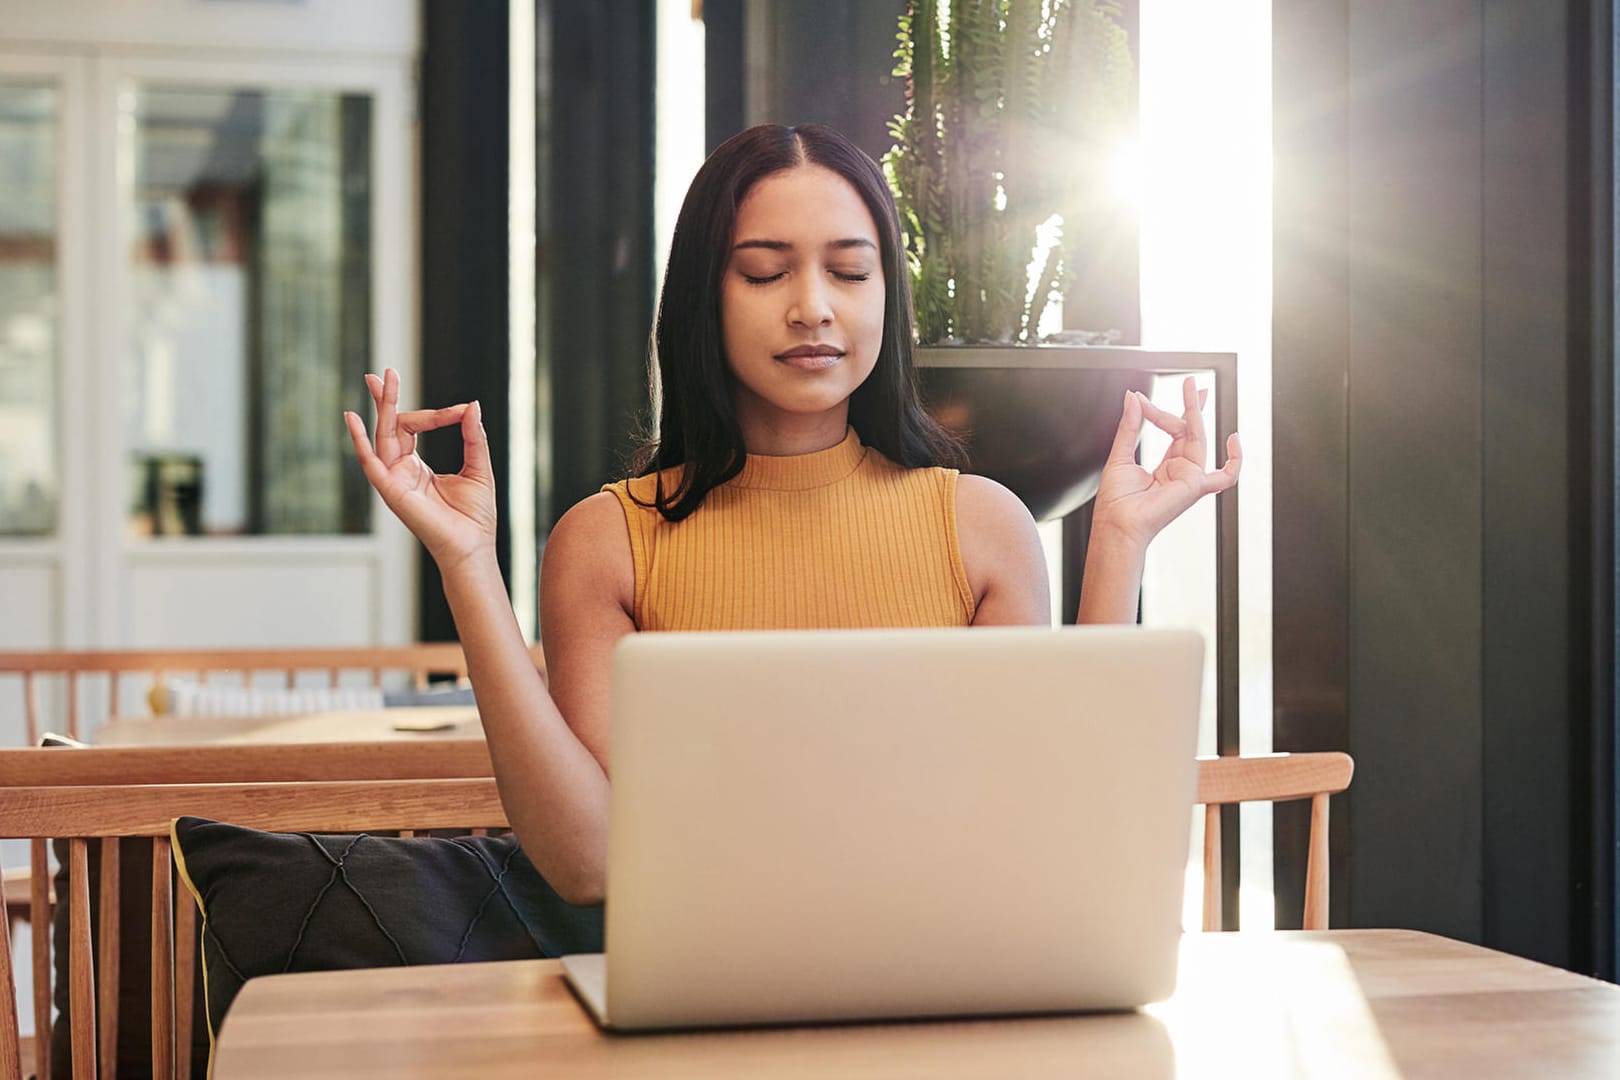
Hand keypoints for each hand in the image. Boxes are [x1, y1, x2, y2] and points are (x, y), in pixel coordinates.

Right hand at [344, 368, 496, 569]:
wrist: (474, 548)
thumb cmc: (475, 516)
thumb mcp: (478, 467)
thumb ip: (473, 436)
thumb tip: (472, 405)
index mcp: (415, 467)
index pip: (413, 427)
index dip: (437, 414)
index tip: (461, 410)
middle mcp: (399, 471)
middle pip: (390, 427)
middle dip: (387, 399)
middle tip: (387, 371)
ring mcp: (393, 481)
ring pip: (382, 436)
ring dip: (382, 408)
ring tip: (379, 380)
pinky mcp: (391, 492)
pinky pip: (371, 463)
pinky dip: (360, 442)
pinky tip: (353, 419)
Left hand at [1092, 376, 1240, 548]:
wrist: (1116, 524)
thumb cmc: (1116, 502)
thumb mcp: (1121, 454)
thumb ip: (1131, 425)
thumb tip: (1134, 398)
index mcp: (1165, 467)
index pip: (1174, 431)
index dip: (1160, 412)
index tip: (1142, 399)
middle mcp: (1181, 472)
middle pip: (1189, 431)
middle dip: (1190, 405)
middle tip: (1189, 382)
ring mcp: (1189, 478)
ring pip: (1199, 438)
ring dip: (1194, 412)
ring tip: (1191, 390)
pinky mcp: (1194, 485)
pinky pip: (1227, 476)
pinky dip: (1235, 460)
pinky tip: (1233, 438)